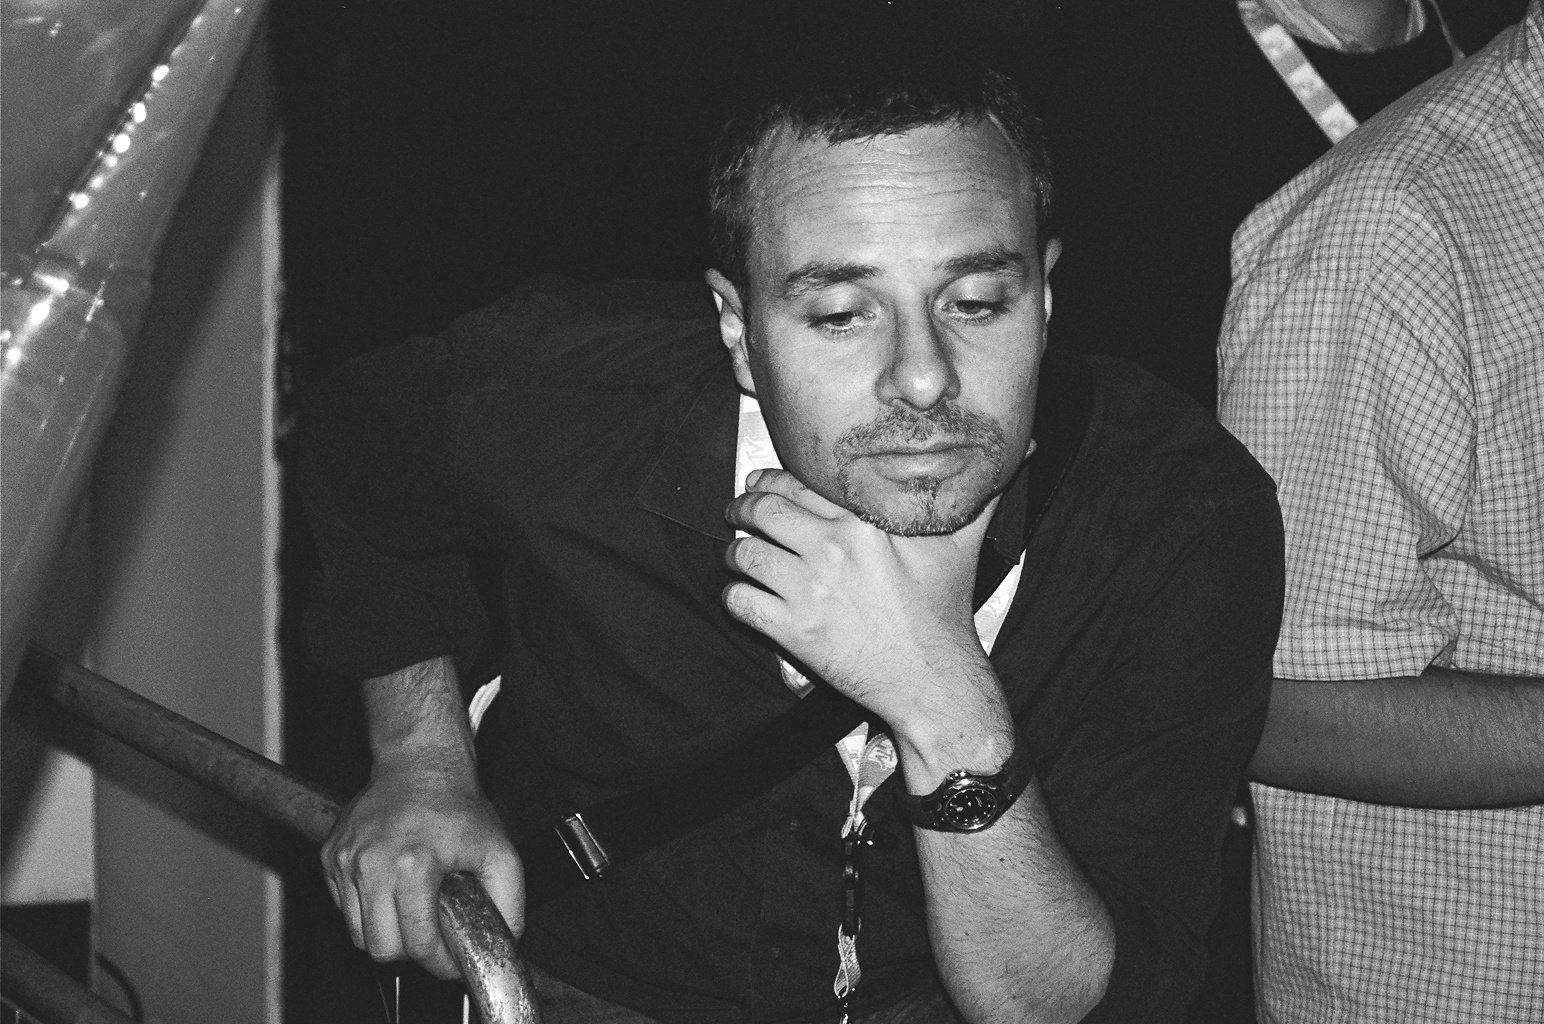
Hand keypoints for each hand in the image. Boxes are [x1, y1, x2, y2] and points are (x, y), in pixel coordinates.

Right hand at [322, 748, 523, 978]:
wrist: (420, 764)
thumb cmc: (457, 804)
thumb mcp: (498, 850)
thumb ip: (508, 901)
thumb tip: (505, 937)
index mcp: (413, 865)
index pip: (417, 943)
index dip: (439, 963)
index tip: (451, 961)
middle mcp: (371, 864)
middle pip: (380, 948)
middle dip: (410, 952)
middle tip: (431, 937)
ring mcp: (345, 860)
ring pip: (357, 933)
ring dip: (386, 933)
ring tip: (411, 911)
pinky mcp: (330, 856)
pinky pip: (343, 907)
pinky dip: (366, 910)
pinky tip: (391, 889)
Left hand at [723, 468, 997, 730]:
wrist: (933, 680)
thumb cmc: (945, 612)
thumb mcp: (962, 543)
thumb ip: (977, 494)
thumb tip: (1017, 451)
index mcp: (865, 522)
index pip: (798, 482)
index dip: (770, 479)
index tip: (760, 482)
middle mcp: (832, 549)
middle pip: (763, 510)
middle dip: (741, 508)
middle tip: (737, 512)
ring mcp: (809, 591)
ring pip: (745, 554)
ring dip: (734, 552)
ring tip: (737, 555)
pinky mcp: (794, 631)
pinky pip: (741, 602)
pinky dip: (734, 595)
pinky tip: (743, 594)